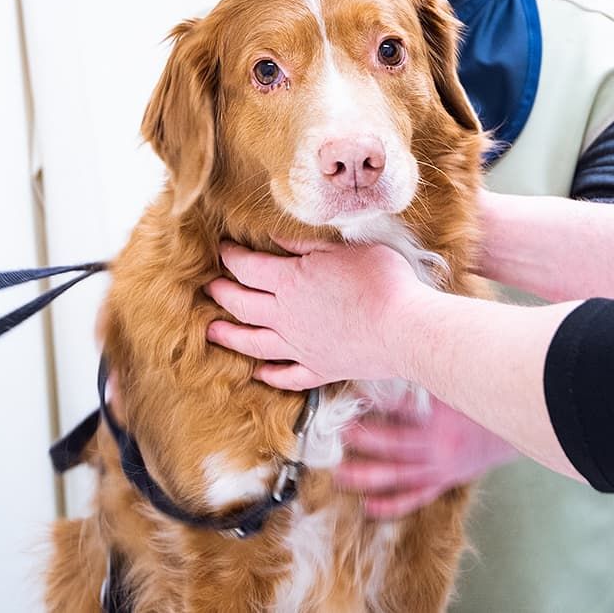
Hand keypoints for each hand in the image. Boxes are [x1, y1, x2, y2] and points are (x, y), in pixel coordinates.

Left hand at [205, 238, 430, 390]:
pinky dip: (271, 376)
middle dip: (221, 294)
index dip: (231, 257)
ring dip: (229, 337)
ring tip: (211, 333)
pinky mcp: (320, 369)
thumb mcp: (343, 249)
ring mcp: (301, 347)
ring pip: (254, 343)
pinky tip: (260, 375)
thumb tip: (274, 238)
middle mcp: (286, 317)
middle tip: (209, 287)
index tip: (222, 249)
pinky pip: (288, 376)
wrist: (404, 329)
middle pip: (242, 305)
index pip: (248, 268)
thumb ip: (306, 244)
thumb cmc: (381, 281)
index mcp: (291, 281)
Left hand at [338, 398, 518, 518]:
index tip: (351, 400)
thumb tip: (393, 364)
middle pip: (394, 446)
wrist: (507, 432)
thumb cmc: (476, 405)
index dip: (375, 405)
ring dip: (368, 476)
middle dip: (365, 440)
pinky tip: (370, 506)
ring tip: (341, 475)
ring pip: (399, 476)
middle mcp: (438, 448)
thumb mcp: (452, 388)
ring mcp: (439, 469)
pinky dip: (392, 504)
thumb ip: (423, 383)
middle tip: (340, 435)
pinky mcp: (442, 482)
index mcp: (440, 421)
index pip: (401, 410)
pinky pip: (415, 497)